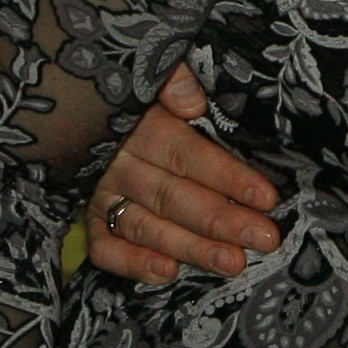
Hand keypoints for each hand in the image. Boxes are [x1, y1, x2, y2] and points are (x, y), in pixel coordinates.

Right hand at [85, 64, 278, 281]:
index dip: (227, 177)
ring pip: (146, 226)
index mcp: (140, 126)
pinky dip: (131, 263)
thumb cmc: (143, 98)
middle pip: (172, 196)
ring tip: (232, 262)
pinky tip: (167, 273)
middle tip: (263, 238)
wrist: (81, 110)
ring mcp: (103, 195)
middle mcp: (119, 164)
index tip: (266, 197)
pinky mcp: (92, 221)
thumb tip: (192, 100)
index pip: (188, 155)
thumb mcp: (156, 75)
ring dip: (190, 248)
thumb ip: (173, 80)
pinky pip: (105, 248)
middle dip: (220, 221)